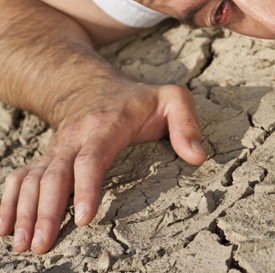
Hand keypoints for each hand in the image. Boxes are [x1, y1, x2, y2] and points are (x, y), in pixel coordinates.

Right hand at [0, 81, 204, 253]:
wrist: (90, 85)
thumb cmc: (138, 99)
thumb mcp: (171, 99)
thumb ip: (187, 124)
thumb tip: (198, 156)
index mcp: (106, 126)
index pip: (92, 158)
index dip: (86, 188)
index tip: (84, 218)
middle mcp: (74, 138)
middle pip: (55, 175)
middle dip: (47, 211)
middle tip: (43, 244)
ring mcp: (56, 149)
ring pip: (34, 180)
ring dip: (24, 212)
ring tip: (23, 245)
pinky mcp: (45, 159)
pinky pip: (21, 179)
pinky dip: (9, 202)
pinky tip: (4, 229)